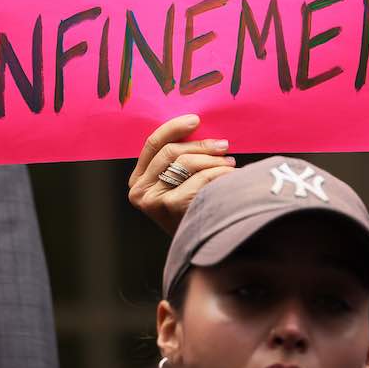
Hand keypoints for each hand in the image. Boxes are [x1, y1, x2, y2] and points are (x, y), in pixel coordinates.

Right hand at [129, 114, 236, 234]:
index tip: (196, 120)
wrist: (202, 247)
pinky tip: (230, 177)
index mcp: (138, 180)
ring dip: (214, 160)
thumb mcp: (177, 184)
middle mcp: (139, 191)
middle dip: (202, 145)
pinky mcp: (170, 207)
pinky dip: (219, 174)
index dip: (174, 128)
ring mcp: (153, 200)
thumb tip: (199, 127)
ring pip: (186, 162)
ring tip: (230, 164)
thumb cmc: (192, 210)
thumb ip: (178, 160)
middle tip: (224, 146)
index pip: (153, 143)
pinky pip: (200, 178)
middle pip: (171, 151)